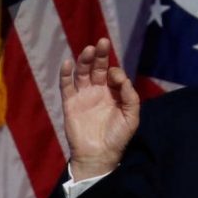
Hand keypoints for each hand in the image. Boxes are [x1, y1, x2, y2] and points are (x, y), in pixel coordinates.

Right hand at [59, 38, 140, 180]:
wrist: (99, 155)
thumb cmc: (117, 137)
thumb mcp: (131, 117)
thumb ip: (130, 97)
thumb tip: (122, 78)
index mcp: (114, 94)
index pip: (114, 74)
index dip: (116, 72)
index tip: (117, 79)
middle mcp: (98, 91)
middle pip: (98, 68)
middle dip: (100, 55)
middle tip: (102, 42)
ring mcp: (83, 96)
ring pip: (82, 73)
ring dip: (85, 60)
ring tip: (88, 49)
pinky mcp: (70, 103)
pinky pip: (66, 86)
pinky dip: (66, 74)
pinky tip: (69, 63)